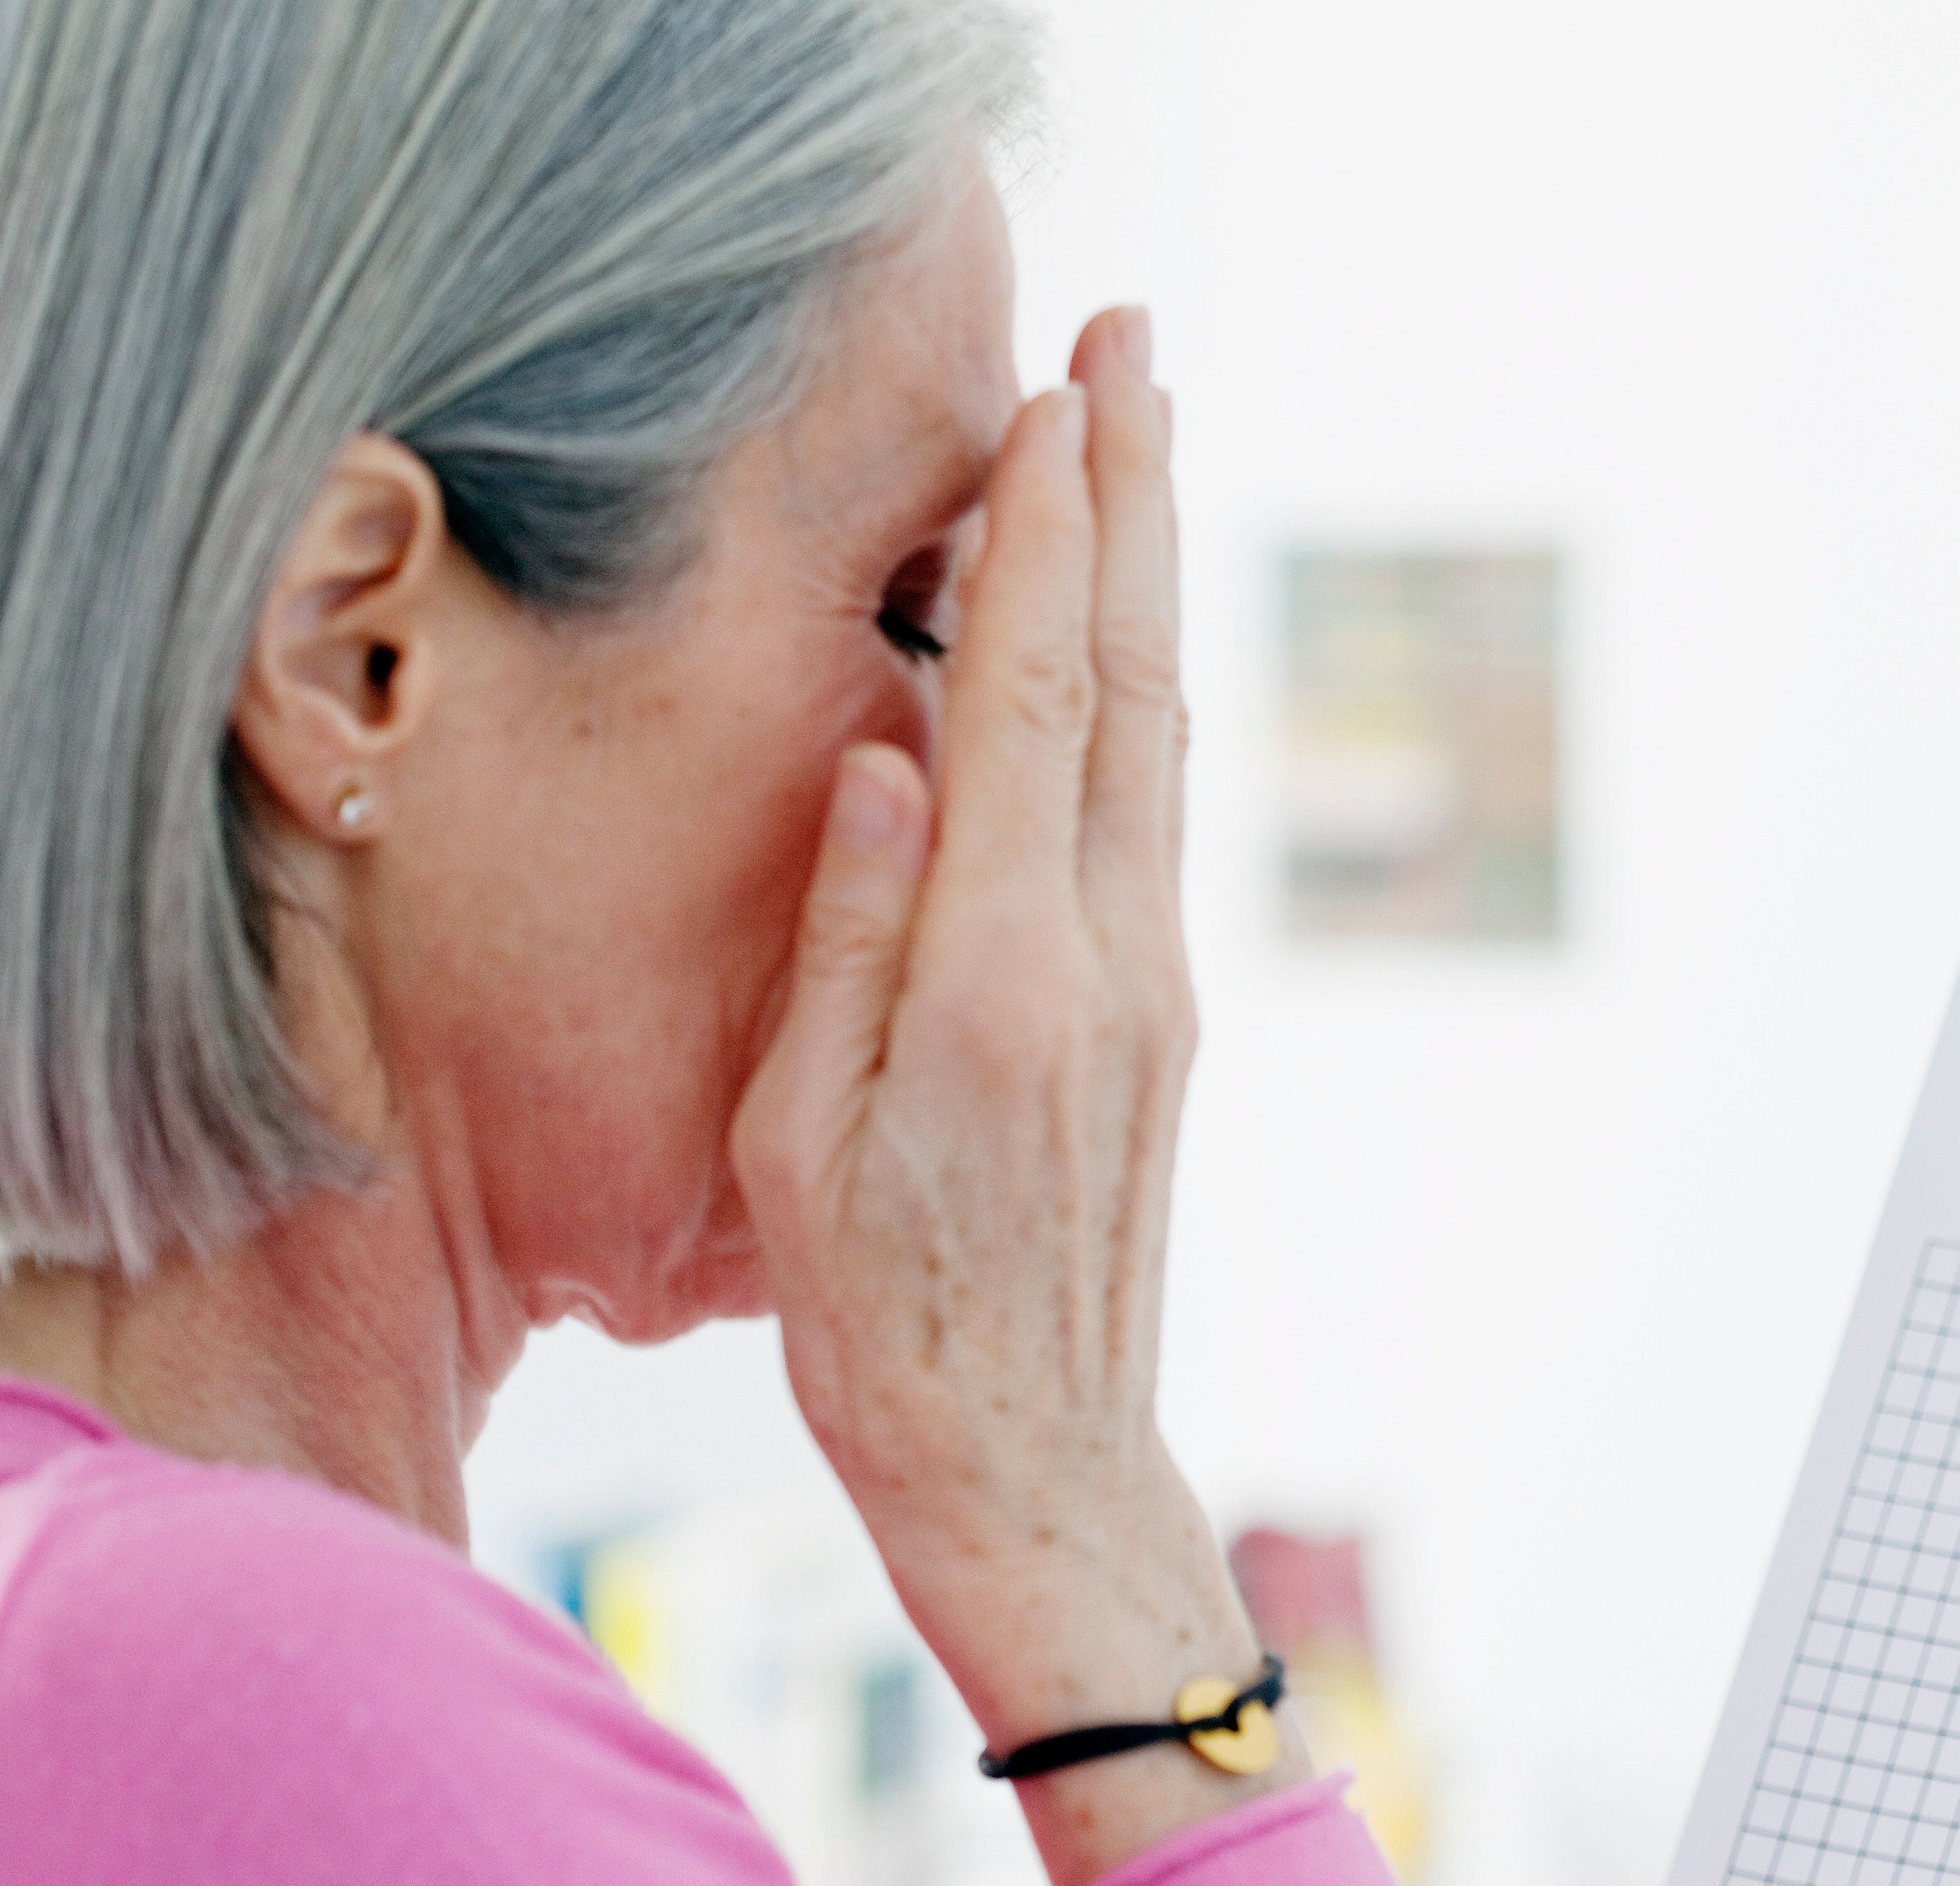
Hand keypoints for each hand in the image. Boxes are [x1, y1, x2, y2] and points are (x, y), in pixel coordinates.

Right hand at [735, 309, 1274, 1885]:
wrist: (1031, 1463)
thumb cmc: (880, 1322)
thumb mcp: (802, 1140)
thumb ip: (850, 934)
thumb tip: (898, 750)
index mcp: (1003, 982)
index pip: (1034, 705)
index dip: (1046, 538)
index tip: (1056, 398)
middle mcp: (1107, 966)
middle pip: (1130, 687)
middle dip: (1131, 504)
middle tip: (1137, 348)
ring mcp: (1150, 993)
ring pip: (1157, 743)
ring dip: (1146, 584)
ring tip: (1139, 449)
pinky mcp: (1155, 1024)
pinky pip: (1148, 820)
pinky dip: (1134, 698)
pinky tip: (1117, 647)